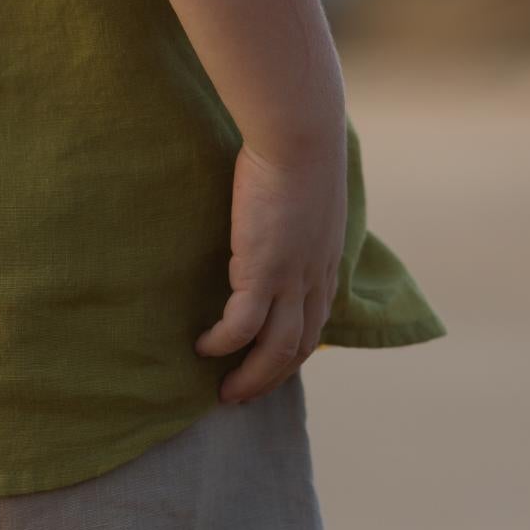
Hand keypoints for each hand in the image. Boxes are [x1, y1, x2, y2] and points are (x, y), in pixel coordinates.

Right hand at [197, 134, 345, 402]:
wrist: (301, 136)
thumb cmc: (300, 149)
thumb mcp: (309, 190)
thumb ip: (297, 212)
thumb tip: (278, 208)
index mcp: (326, 262)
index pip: (315, 322)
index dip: (293, 351)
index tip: (269, 366)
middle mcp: (314, 279)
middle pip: (298, 348)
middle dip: (270, 377)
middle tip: (241, 393)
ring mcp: (291, 279)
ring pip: (276, 349)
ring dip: (250, 377)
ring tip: (224, 391)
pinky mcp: (263, 271)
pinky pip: (241, 325)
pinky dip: (223, 343)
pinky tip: (203, 347)